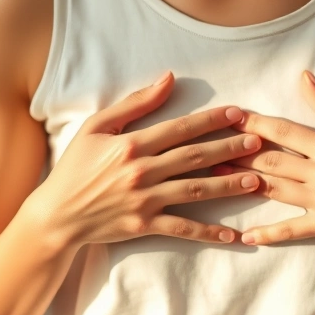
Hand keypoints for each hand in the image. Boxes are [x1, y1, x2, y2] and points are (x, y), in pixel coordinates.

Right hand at [32, 70, 262, 246]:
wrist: (56, 214)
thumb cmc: (75, 167)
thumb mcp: (97, 127)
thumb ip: (135, 104)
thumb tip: (168, 79)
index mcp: (132, 144)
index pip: (180, 128)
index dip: (212, 120)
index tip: (239, 114)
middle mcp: (141, 171)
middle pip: (194, 157)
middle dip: (229, 148)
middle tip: (258, 143)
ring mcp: (144, 200)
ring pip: (195, 190)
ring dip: (228, 185)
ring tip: (256, 180)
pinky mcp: (143, 226)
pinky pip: (182, 229)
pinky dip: (208, 233)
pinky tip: (233, 236)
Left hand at [213, 70, 314, 252]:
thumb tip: (304, 78)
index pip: (284, 132)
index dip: (254, 124)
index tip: (229, 116)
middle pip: (270, 161)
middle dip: (237, 152)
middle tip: (207, 146)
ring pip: (273, 190)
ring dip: (241, 183)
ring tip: (213, 176)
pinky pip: (290, 230)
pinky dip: (267, 234)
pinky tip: (244, 235)